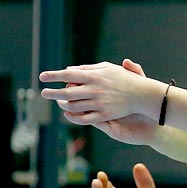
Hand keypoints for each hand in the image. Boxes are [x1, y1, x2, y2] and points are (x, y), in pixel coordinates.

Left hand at [40, 58, 160, 125]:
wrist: (144, 95)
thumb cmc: (126, 79)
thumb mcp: (108, 68)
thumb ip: (88, 69)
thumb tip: (69, 70)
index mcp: (95, 76)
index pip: (69, 74)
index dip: (54, 75)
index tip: (42, 77)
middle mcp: (95, 89)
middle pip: (67, 91)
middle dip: (52, 92)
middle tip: (43, 93)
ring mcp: (99, 103)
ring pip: (73, 106)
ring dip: (61, 104)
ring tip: (57, 102)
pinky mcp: (104, 115)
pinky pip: (84, 118)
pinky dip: (73, 117)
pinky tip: (68, 114)